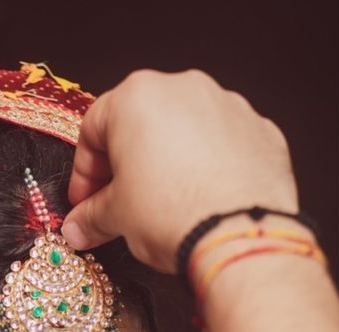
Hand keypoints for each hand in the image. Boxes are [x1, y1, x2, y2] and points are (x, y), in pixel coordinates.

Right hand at [62, 70, 297, 271]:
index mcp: (136, 98)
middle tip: (120, 204)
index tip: (85, 202)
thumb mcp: (118, 217)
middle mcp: (183, 89)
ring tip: (166, 204)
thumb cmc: (173, 214)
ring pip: (185, 130)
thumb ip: (92, 216)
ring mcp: (226, 105)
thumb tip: (80, 226)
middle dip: (127, 164)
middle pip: (141, 125)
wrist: (238, 236)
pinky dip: (210, 166)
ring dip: (170, 162)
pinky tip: (203, 200)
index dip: (84, 172)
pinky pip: (223, 144)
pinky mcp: (259, 129)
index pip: (93, 130)